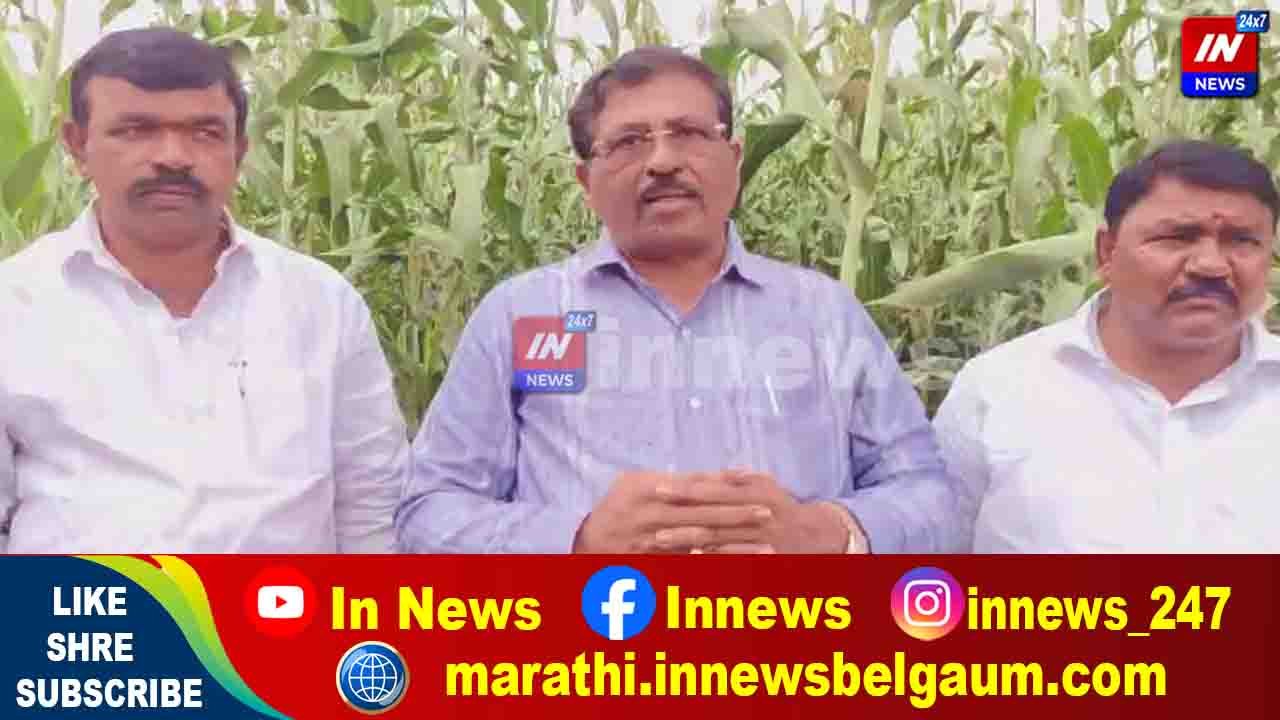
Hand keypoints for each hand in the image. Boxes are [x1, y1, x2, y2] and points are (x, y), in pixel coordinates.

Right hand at [572, 471, 773, 552]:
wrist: (588, 541)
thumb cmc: (618, 506)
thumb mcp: (637, 483)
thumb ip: (676, 480)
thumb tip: (717, 475)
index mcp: (649, 487)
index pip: (696, 484)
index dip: (726, 483)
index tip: (755, 482)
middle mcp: (653, 513)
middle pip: (704, 512)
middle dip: (738, 513)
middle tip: (768, 512)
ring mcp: (654, 541)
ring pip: (702, 541)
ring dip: (735, 544)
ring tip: (766, 546)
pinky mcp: (656, 562)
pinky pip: (690, 564)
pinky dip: (715, 565)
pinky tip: (737, 568)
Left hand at [666, 469, 850, 552]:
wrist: (816, 537)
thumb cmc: (783, 507)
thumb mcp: (769, 486)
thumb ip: (743, 479)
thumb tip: (720, 471)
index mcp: (756, 493)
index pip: (714, 489)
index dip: (685, 488)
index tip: (659, 486)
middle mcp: (758, 516)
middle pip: (711, 515)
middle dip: (679, 515)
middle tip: (651, 515)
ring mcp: (760, 540)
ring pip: (717, 540)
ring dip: (686, 540)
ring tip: (658, 539)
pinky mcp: (761, 560)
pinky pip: (731, 561)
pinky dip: (708, 559)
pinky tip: (686, 558)